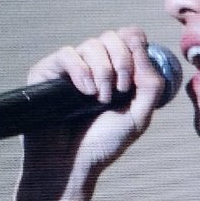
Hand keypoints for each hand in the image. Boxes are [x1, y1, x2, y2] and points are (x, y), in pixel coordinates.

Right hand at [21, 27, 165, 187]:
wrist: (70, 164)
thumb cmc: (103, 143)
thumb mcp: (139, 116)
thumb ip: (152, 84)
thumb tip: (143, 49)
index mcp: (117, 71)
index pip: (129, 36)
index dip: (135, 47)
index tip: (133, 78)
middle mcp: (94, 64)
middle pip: (113, 37)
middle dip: (122, 62)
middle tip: (118, 92)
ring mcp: (70, 67)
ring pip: (92, 44)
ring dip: (102, 72)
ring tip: (98, 99)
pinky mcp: (48, 71)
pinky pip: (68, 54)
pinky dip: (81, 71)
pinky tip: (85, 92)